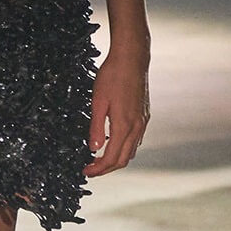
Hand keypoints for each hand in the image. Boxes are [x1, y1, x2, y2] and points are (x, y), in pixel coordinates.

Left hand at [86, 49, 149, 175]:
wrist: (132, 58)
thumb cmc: (112, 76)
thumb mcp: (98, 101)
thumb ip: (96, 127)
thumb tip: (94, 149)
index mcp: (124, 125)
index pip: (111, 158)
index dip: (98, 169)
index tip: (86, 172)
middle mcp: (137, 127)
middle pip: (123, 160)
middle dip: (106, 169)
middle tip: (91, 169)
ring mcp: (143, 121)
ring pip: (131, 151)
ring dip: (115, 160)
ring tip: (99, 159)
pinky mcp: (144, 115)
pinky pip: (136, 140)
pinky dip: (124, 148)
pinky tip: (113, 143)